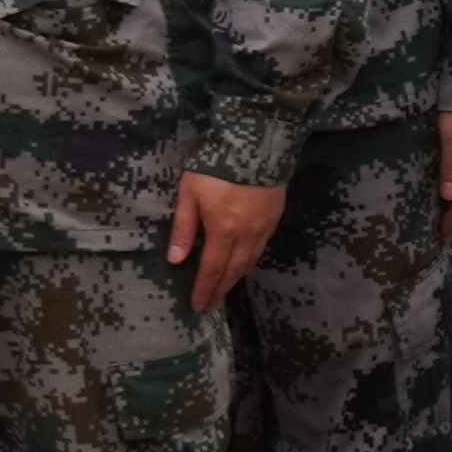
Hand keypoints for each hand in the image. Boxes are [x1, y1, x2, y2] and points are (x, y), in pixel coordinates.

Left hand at [168, 170, 287, 315]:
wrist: (256, 145)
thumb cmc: (215, 168)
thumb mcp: (189, 195)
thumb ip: (184, 229)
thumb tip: (175, 260)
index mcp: (223, 232)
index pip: (212, 269)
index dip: (204, 289)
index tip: (198, 306)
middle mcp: (247, 236)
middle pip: (233, 270)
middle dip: (220, 289)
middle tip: (211, 305)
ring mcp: (264, 227)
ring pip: (250, 261)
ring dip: (236, 277)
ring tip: (225, 288)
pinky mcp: (275, 217)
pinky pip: (261, 247)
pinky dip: (250, 261)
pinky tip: (244, 263)